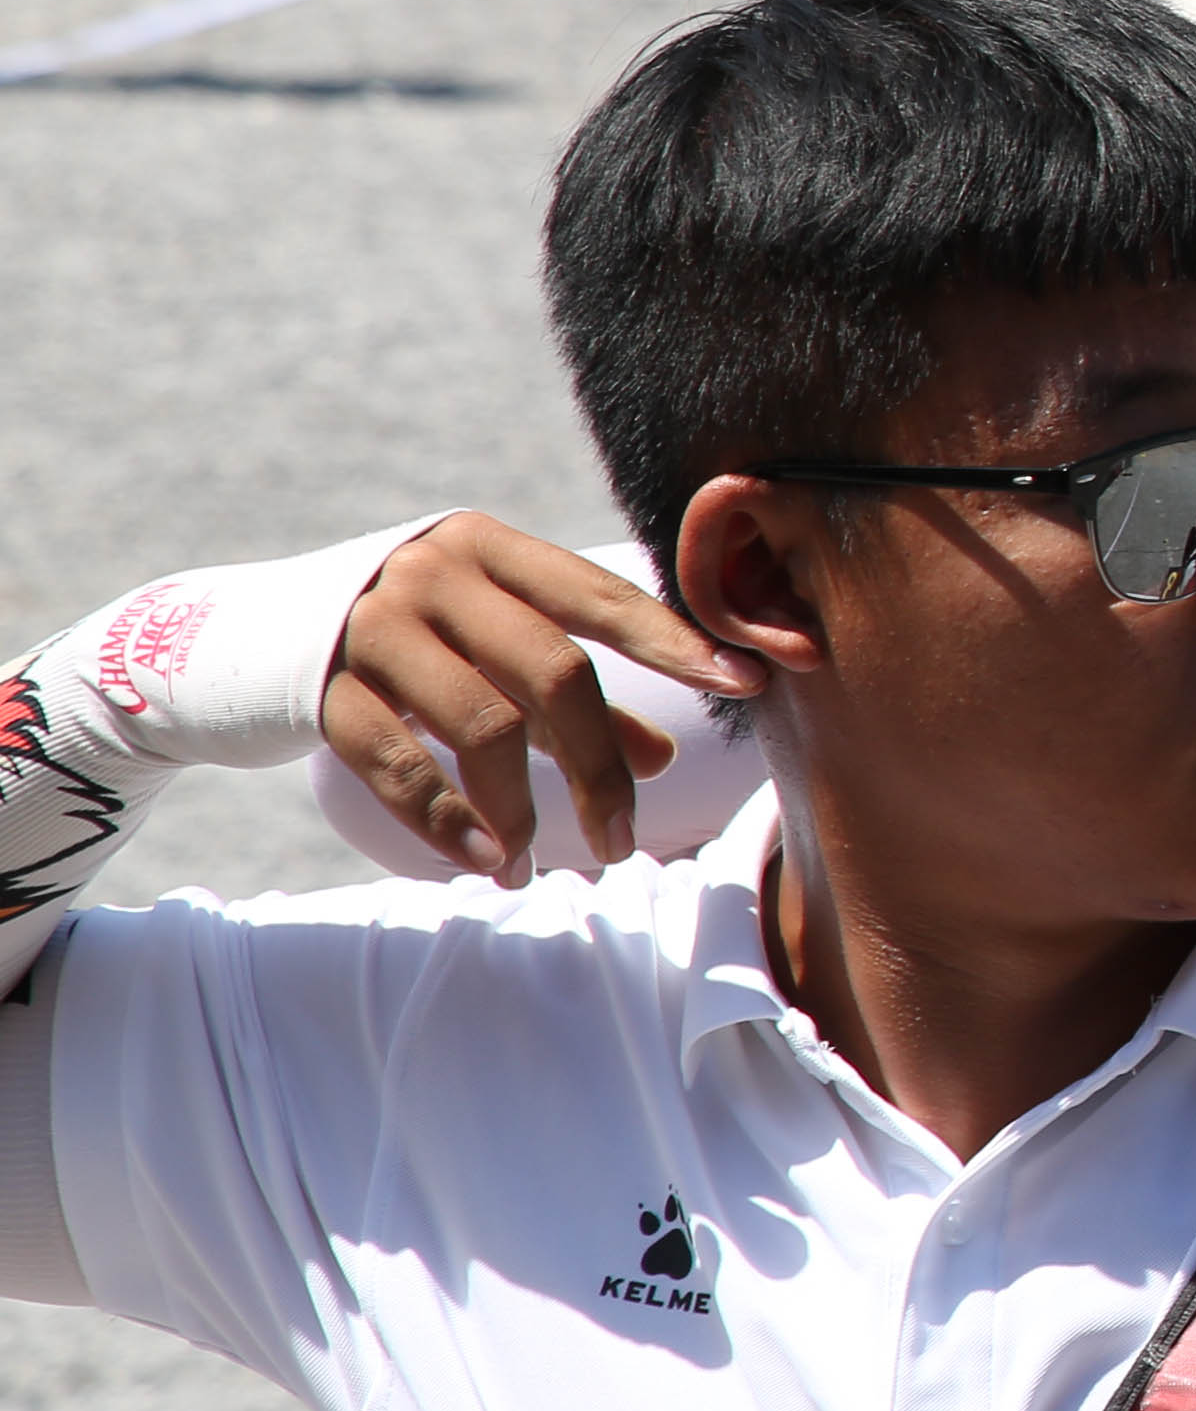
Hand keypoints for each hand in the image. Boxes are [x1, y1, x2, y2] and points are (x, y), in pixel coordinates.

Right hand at [322, 516, 753, 881]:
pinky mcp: (318, 693)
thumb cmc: (401, 641)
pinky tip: (488, 862)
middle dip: (600, 764)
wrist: (233, 636)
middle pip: (551, 672)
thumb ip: (573, 696)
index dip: (676, 642)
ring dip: (523, 808)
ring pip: (481, 726)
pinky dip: (449, 822)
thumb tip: (663, 760)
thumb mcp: (486, 645)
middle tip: (626, 838)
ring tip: (541, 863)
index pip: (600, 596)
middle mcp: (433, 575)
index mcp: (488, 548)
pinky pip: (399, 765)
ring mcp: (371, 630)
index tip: (747, 682)